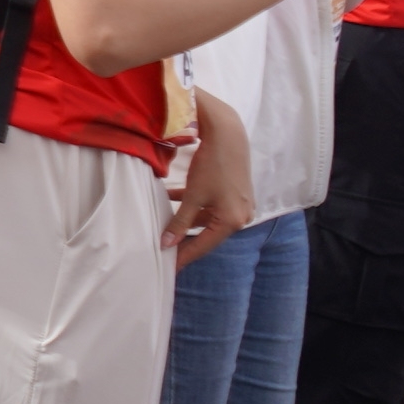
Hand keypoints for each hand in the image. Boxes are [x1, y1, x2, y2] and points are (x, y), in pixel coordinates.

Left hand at [167, 91, 252, 266]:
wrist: (228, 135)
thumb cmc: (212, 166)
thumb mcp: (193, 196)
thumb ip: (180, 222)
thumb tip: (166, 244)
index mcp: (232, 221)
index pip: (203, 246)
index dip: (184, 257)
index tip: (168, 268)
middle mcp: (240, 217)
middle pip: (206, 235)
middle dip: (183, 240)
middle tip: (163, 251)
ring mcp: (239, 206)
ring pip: (206, 219)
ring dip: (185, 220)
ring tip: (163, 227)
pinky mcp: (234, 194)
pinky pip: (210, 207)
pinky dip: (192, 206)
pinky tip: (170, 200)